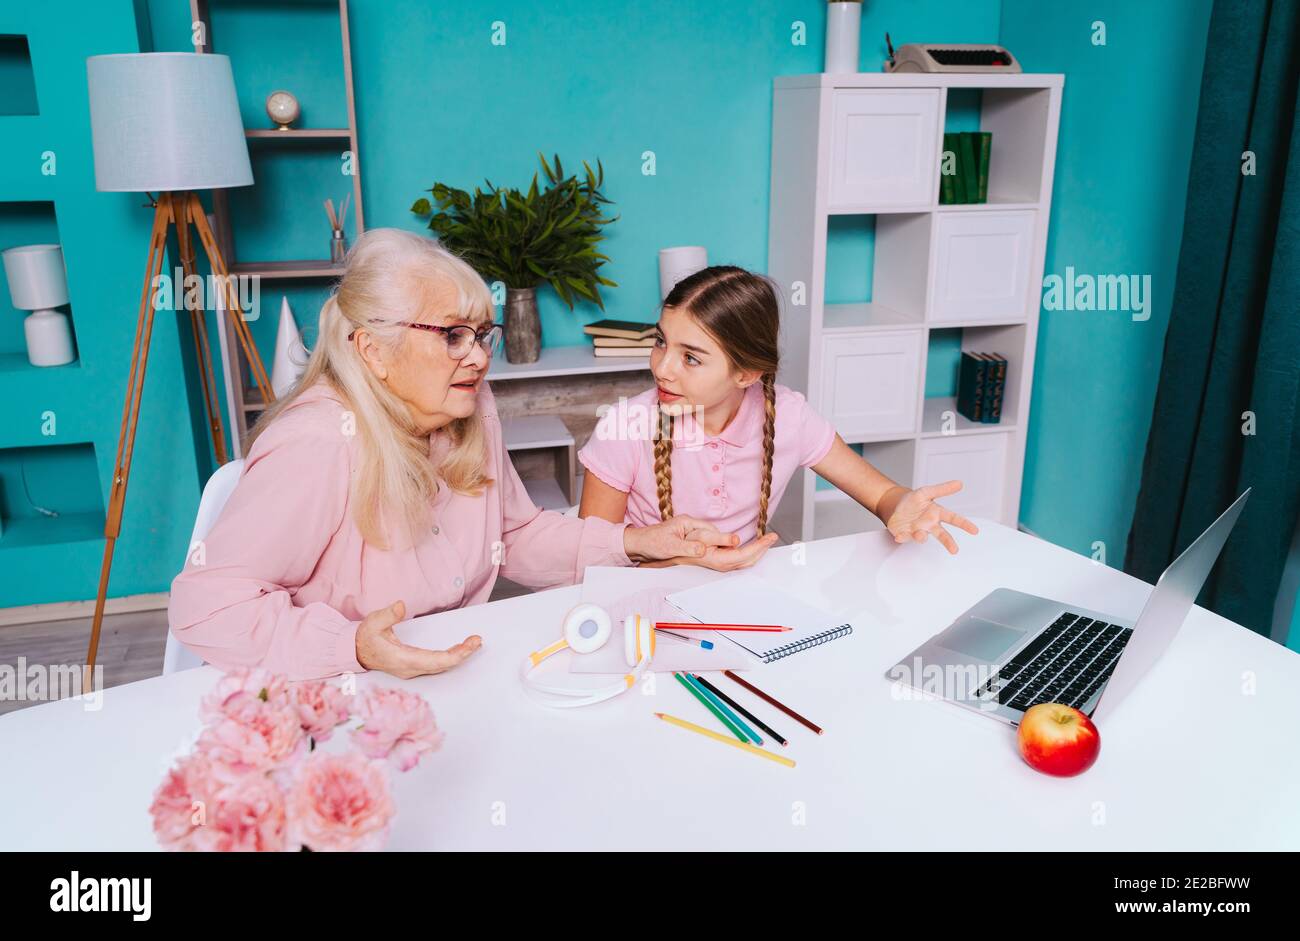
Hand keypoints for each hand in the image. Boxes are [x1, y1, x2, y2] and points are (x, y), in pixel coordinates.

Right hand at [354, 600, 482, 678]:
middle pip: (443, 665)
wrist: (356, 651)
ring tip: (473, 643)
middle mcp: (410, 668)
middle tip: (477, 640)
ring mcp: (412, 669)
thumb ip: (387, 615)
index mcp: (403, 659)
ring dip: (459, 655)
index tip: (470, 645)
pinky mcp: (414, 666)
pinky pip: (437, 664)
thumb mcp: (372, 623)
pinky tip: (460, 649)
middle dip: (462, 653)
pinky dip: (451, 656)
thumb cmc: (365, 638)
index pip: (435, 661)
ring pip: (441, 666)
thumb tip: (401, 606)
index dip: (456, 655)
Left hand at [623, 515, 739, 561]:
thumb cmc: (651, 542)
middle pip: (716, 533)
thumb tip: (703, 550)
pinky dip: (720, 547)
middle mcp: (693, 526)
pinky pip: (710, 542)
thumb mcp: (667, 546)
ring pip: (715, 538)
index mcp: (688, 524)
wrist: (639, 542)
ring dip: (727, 544)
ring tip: (747, 551)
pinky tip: (728, 553)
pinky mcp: (692, 540)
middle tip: (753, 543)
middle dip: (731, 539)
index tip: (736, 541)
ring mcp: (693, 532)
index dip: (724, 538)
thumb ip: (686, 548)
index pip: (710, 531)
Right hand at [667, 530, 779, 571]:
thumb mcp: (696, 534)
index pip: (745, 554)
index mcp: (717, 559)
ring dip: (757, 551)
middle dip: (762, 549)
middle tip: (773, 537)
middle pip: (748, 560)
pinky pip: (739, 558)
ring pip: (744, 561)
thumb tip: (736, 540)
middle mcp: (720, 564)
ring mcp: (719, 563)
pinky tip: (753, 545)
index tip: (770, 537)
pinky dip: (749, 552)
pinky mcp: (717, 559)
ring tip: (767, 540)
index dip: (760, 546)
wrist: (664, 548)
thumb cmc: (678, 540)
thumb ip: (716, 538)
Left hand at [884, 481, 978, 553]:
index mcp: (937, 514)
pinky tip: (900, 536)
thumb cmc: (913, 501)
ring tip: (920, 534)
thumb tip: (959, 483)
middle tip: (955, 550)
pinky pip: (904, 537)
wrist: (895, 506)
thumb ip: (942, 489)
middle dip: (948, 542)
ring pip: (922, 537)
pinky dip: (902, 537)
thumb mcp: (926, 492)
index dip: (964, 524)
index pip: (953, 518)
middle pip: (942, 534)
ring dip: (921, 537)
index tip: (975, 530)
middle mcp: (929, 525)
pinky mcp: (905, 534)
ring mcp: (917, 531)